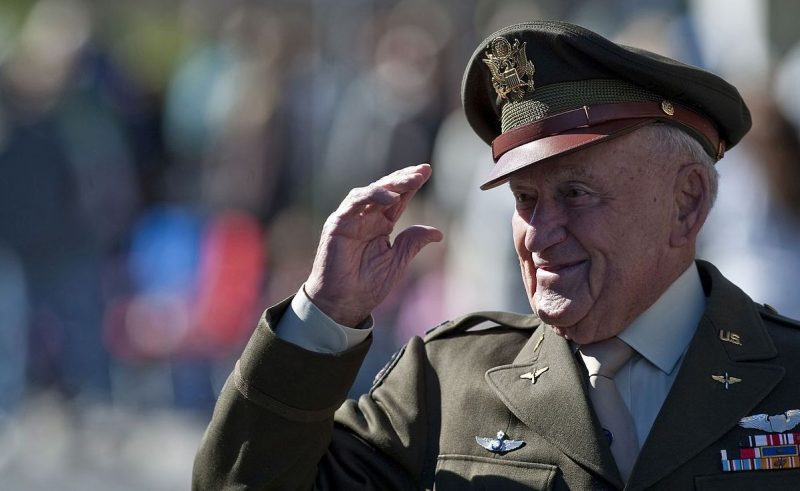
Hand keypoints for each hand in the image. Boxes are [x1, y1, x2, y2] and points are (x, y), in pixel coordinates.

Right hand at [304, 164, 442, 326]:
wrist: (343, 303)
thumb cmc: (366, 285)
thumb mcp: (397, 261)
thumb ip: (413, 243)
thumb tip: (438, 233)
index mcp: (381, 225)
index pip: (398, 199)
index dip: (411, 184)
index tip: (427, 171)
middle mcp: (366, 218)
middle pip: (387, 190)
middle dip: (404, 178)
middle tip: (422, 172)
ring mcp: (351, 219)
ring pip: (371, 191)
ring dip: (391, 184)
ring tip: (411, 181)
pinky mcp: (338, 223)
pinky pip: (354, 202)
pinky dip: (372, 196)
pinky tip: (391, 197)